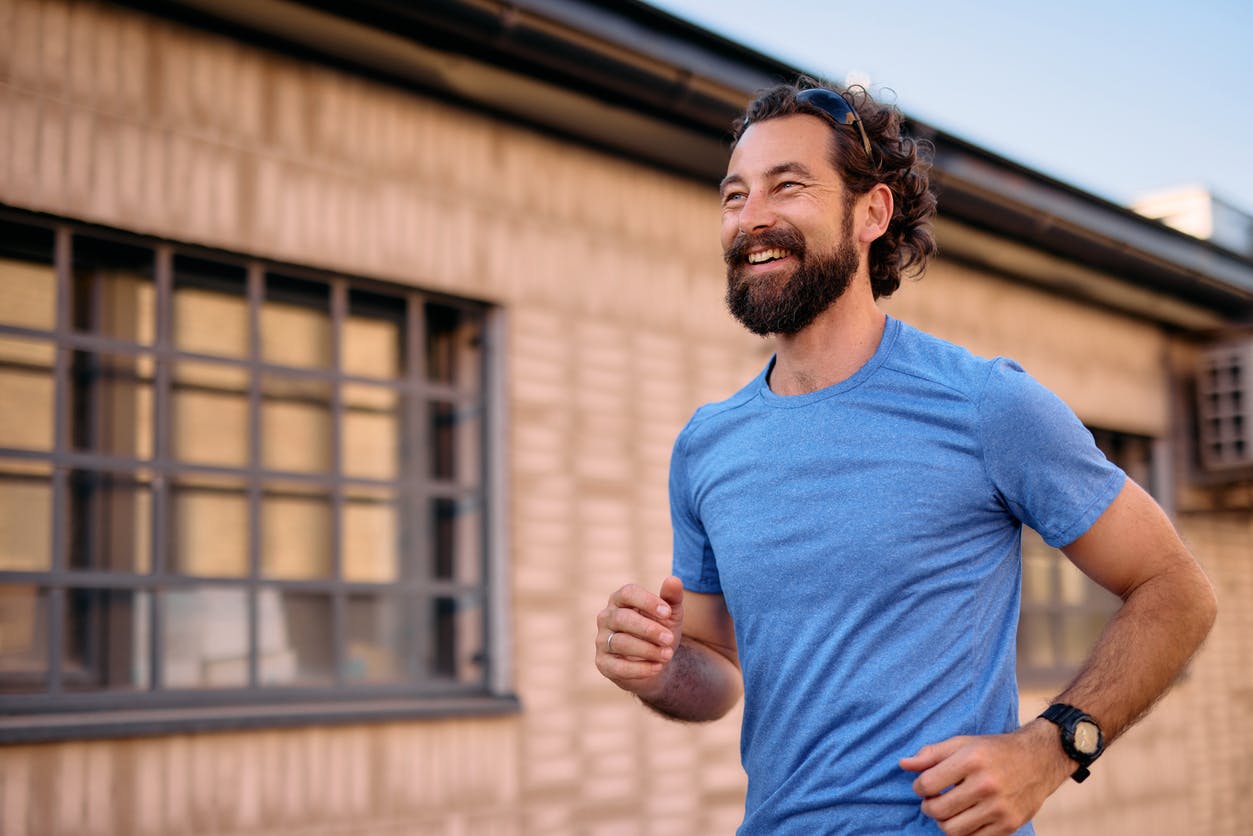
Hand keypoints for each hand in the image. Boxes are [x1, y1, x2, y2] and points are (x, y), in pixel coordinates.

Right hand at [595, 576, 684, 697]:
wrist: (657, 663)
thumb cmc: (660, 632)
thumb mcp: (670, 615)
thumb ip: (672, 598)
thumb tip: (673, 580)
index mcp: (620, 600)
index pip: (628, 593)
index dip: (647, 601)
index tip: (667, 613)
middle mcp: (606, 617)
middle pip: (622, 618)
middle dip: (648, 629)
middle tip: (670, 639)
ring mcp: (602, 640)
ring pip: (620, 642)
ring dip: (647, 649)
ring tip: (668, 655)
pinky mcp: (603, 663)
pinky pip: (618, 666)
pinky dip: (640, 668)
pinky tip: (658, 667)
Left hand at [899, 720, 1072, 835]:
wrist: (1039, 760)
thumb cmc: (995, 750)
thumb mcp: (962, 742)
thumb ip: (931, 754)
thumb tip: (903, 764)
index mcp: (972, 760)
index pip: (927, 784)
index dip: (918, 787)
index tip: (923, 785)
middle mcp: (986, 785)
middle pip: (938, 810)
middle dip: (928, 806)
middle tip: (932, 800)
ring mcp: (999, 808)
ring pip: (952, 830)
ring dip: (943, 822)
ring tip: (947, 810)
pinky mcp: (1009, 825)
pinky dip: (963, 832)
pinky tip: (964, 818)